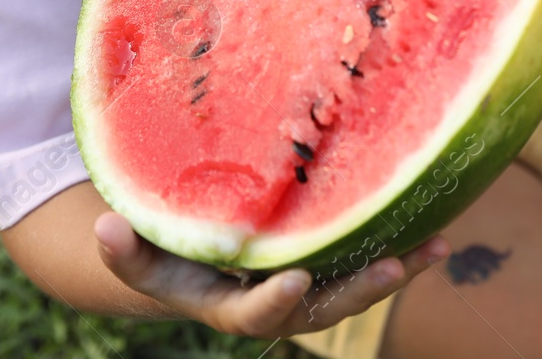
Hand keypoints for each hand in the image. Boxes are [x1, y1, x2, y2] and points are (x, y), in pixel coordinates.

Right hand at [94, 212, 448, 336]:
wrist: (188, 260)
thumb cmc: (161, 250)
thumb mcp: (138, 253)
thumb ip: (124, 250)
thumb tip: (104, 228)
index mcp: (228, 304)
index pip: (252, 313)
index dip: (272, 301)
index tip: (293, 280)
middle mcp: (272, 301)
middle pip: (321, 307)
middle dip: (355, 291)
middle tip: (391, 268)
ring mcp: (304, 285)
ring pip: (351, 287)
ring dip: (393, 271)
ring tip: (432, 248)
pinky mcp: (325, 262)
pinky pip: (363, 258)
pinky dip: (399, 248)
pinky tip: (437, 229)